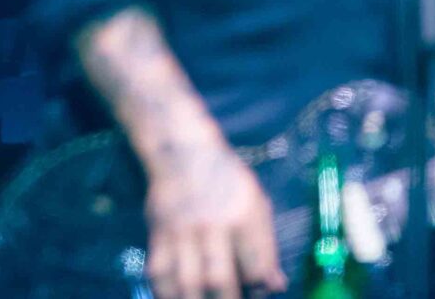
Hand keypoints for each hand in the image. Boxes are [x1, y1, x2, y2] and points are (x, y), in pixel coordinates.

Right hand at [143, 138, 283, 298]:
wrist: (181, 150)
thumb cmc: (225, 178)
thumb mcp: (255, 202)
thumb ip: (265, 245)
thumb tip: (276, 285)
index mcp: (242, 216)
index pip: (256, 267)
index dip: (260, 289)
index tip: (257, 292)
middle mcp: (211, 225)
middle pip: (218, 279)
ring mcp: (181, 229)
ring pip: (185, 281)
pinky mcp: (158, 231)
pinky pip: (158, 271)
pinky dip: (165, 291)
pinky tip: (173, 296)